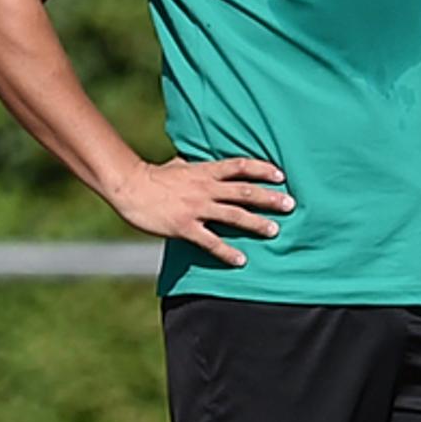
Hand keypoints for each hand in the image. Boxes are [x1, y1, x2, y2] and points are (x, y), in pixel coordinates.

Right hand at [105, 155, 292, 267]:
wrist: (130, 187)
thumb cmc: (153, 177)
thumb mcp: (178, 165)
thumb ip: (194, 166)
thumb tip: (198, 161)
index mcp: (205, 171)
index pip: (240, 166)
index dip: (262, 169)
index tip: (281, 175)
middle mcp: (205, 188)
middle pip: (245, 191)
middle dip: (269, 198)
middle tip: (290, 204)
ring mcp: (196, 208)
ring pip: (234, 215)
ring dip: (256, 223)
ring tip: (274, 230)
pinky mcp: (185, 227)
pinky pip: (211, 241)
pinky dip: (227, 252)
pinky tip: (241, 260)